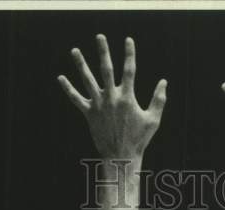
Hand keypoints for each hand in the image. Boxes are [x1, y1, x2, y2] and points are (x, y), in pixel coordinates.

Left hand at [58, 35, 166, 158]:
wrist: (120, 157)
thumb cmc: (139, 140)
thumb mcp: (153, 120)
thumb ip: (159, 100)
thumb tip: (164, 82)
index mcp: (127, 98)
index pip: (129, 70)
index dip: (129, 54)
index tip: (128, 40)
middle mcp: (112, 98)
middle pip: (106, 70)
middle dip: (103, 52)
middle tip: (99, 36)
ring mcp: (99, 106)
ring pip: (88, 81)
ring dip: (81, 64)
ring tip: (74, 50)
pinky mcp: (89, 114)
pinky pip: (77, 99)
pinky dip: (68, 89)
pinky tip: (60, 78)